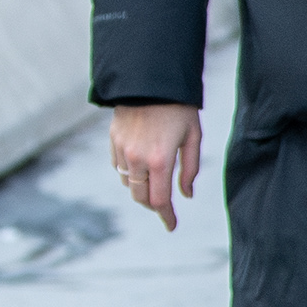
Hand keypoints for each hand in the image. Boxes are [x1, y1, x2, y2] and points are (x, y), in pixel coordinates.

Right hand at [110, 101, 202, 231]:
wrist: (150, 80)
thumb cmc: (178, 108)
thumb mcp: (193, 137)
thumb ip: (189, 169)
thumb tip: (186, 195)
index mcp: (159, 160)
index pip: (160, 200)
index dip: (166, 216)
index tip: (171, 226)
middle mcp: (136, 159)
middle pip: (140, 197)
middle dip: (153, 206)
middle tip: (165, 208)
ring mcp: (121, 150)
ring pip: (127, 184)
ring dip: (140, 190)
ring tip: (154, 187)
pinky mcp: (112, 140)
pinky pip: (118, 167)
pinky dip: (129, 174)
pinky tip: (140, 169)